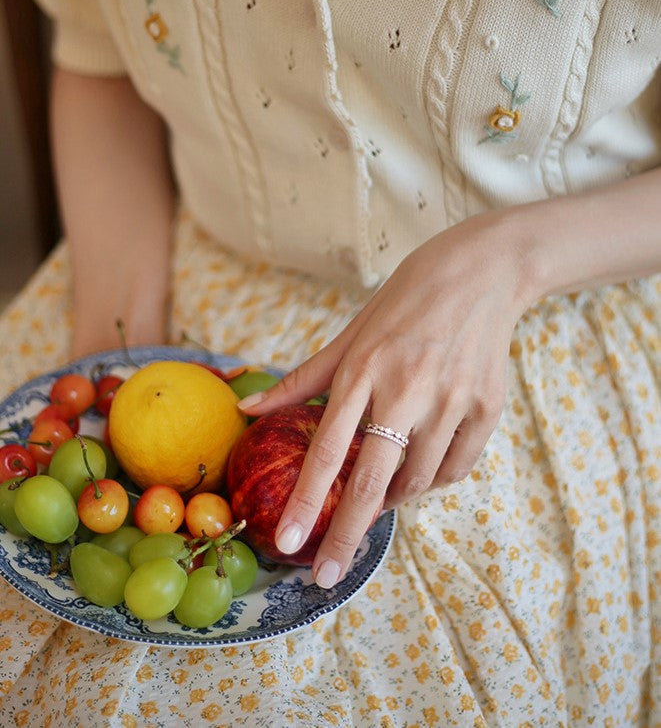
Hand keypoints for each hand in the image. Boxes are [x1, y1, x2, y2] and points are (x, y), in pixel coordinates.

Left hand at [238, 211, 535, 587]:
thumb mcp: (351, 332)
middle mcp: (408, 390)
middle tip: (325, 577)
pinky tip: (419, 472)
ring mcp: (452, 401)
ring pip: (417, 481)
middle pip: (372, 482)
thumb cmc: (405, 299)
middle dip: (346, 536)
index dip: (305, 501)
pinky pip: (457, 468)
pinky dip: (434, 481)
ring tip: (377, 498)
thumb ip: (302, 379)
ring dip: (391, 501)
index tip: (286, 544)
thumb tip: (248, 408)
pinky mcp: (487, 408)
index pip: (328, 450)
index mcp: (366, 369)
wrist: (483, 271)